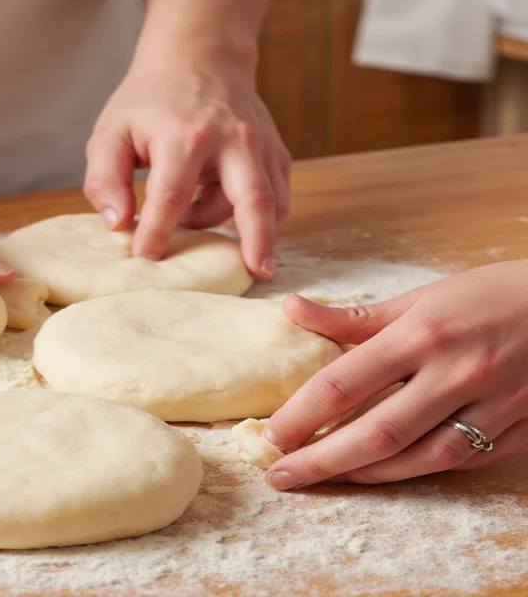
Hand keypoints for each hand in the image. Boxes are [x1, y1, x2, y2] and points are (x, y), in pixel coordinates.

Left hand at [84, 49, 289, 278]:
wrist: (200, 56)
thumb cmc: (151, 101)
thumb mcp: (112, 132)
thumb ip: (106, 180)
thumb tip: (118, 224)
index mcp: (185, 136)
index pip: (170, 198)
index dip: (157, 234)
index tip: (145, 260)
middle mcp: (232, 140)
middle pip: (252, 199)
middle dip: (256, 241)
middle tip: (256, 274)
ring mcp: (260, 145)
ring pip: (267, 201)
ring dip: (244, 229)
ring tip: (211, 235)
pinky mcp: (276, 151)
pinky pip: (278, 194)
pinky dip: (261, 215)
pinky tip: (232, 213)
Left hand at [263, 260, 527, 489]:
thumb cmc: (488, 296)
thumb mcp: (420, 298)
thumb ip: (352, 317)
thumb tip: (292, 310)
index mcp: (423, 333)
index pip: (344, 383)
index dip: (301, 414)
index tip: (271, 434)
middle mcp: (456, 373)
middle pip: (375, 433)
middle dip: (320, 461)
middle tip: (279, 475)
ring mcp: (492, 407)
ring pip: (416, 460)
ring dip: (361, 475)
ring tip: (321, 478)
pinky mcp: (516, 431)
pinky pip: (455, 463)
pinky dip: (410, 473)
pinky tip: (377, 473)